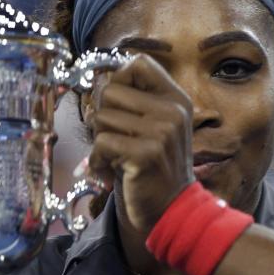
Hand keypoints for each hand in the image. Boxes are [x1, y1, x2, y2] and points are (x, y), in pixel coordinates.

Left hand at [85, 54, 195, 235]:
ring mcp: (161, 132)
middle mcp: (172, 111)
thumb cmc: (152, 168)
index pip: (139, 63)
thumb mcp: (154, 127)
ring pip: (101, 118)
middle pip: (110, 91)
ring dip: (99, 144)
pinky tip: (112, 172)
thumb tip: (98, 80)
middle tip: (116, 142)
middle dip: (103, 118)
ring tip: (117, 160)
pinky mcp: (145, 154)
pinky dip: (98, 162)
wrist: (171, 211)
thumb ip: (135, 102)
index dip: (118, 79)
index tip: (118, 106)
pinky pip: (101, 143)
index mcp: (175, 99)